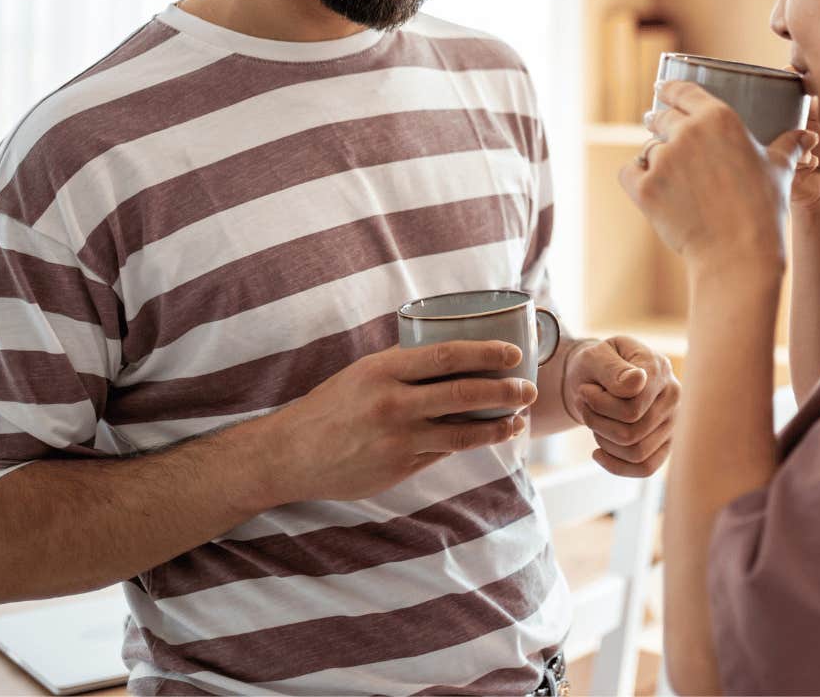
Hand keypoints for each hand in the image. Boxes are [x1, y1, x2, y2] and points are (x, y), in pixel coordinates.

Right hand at [264, 340, 536, 502]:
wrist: (290, 454)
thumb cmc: (331, 406)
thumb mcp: (363, 373)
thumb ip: (404, 366)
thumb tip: (455, 354)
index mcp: (383, 371)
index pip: (447, 356)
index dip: (486, 353)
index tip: (513, 352)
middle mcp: (393, 404)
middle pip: (464, 393)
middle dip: (505, 391)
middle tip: (529, 389)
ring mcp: (398, 440)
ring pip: (463, 431)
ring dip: (498, 425)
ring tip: (519, 419)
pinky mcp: (399, 468)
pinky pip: (444, 452)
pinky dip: (471, 443)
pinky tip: (489, 436)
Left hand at [563, 337, 680, 477]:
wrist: (599, 375)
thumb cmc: (597, 364)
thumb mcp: (596, 356)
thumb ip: (613, 368)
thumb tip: (637, 381)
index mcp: (659, 370)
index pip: (631, 408)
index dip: (599, 405)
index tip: (584, 390)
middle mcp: (673, 397)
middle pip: (632, 433)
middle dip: (597, 423)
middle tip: (584, 406)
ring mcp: (672, 422)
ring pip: (636, 453)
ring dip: (604, 441)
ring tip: (594, 421)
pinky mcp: (665, 443)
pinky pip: (645, 468)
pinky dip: (616, 466)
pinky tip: (597, 452)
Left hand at [619, 80, 812, 270]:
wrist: (739, 255)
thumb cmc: (764, 210)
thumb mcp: (779, 171)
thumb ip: (788, 146)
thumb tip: (806, 137)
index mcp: (720, 118)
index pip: (683, 91)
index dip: (670, 90)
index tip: (662, 90)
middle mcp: (687, 132)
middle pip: (661, 118)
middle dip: (662, 126)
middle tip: (668, 140)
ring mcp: (662, 160)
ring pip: (648, 149)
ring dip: (657, 160)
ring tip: (678, 183)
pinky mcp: (644, 188)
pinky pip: (631, 172)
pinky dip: (639, 179)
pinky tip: (657, 190)